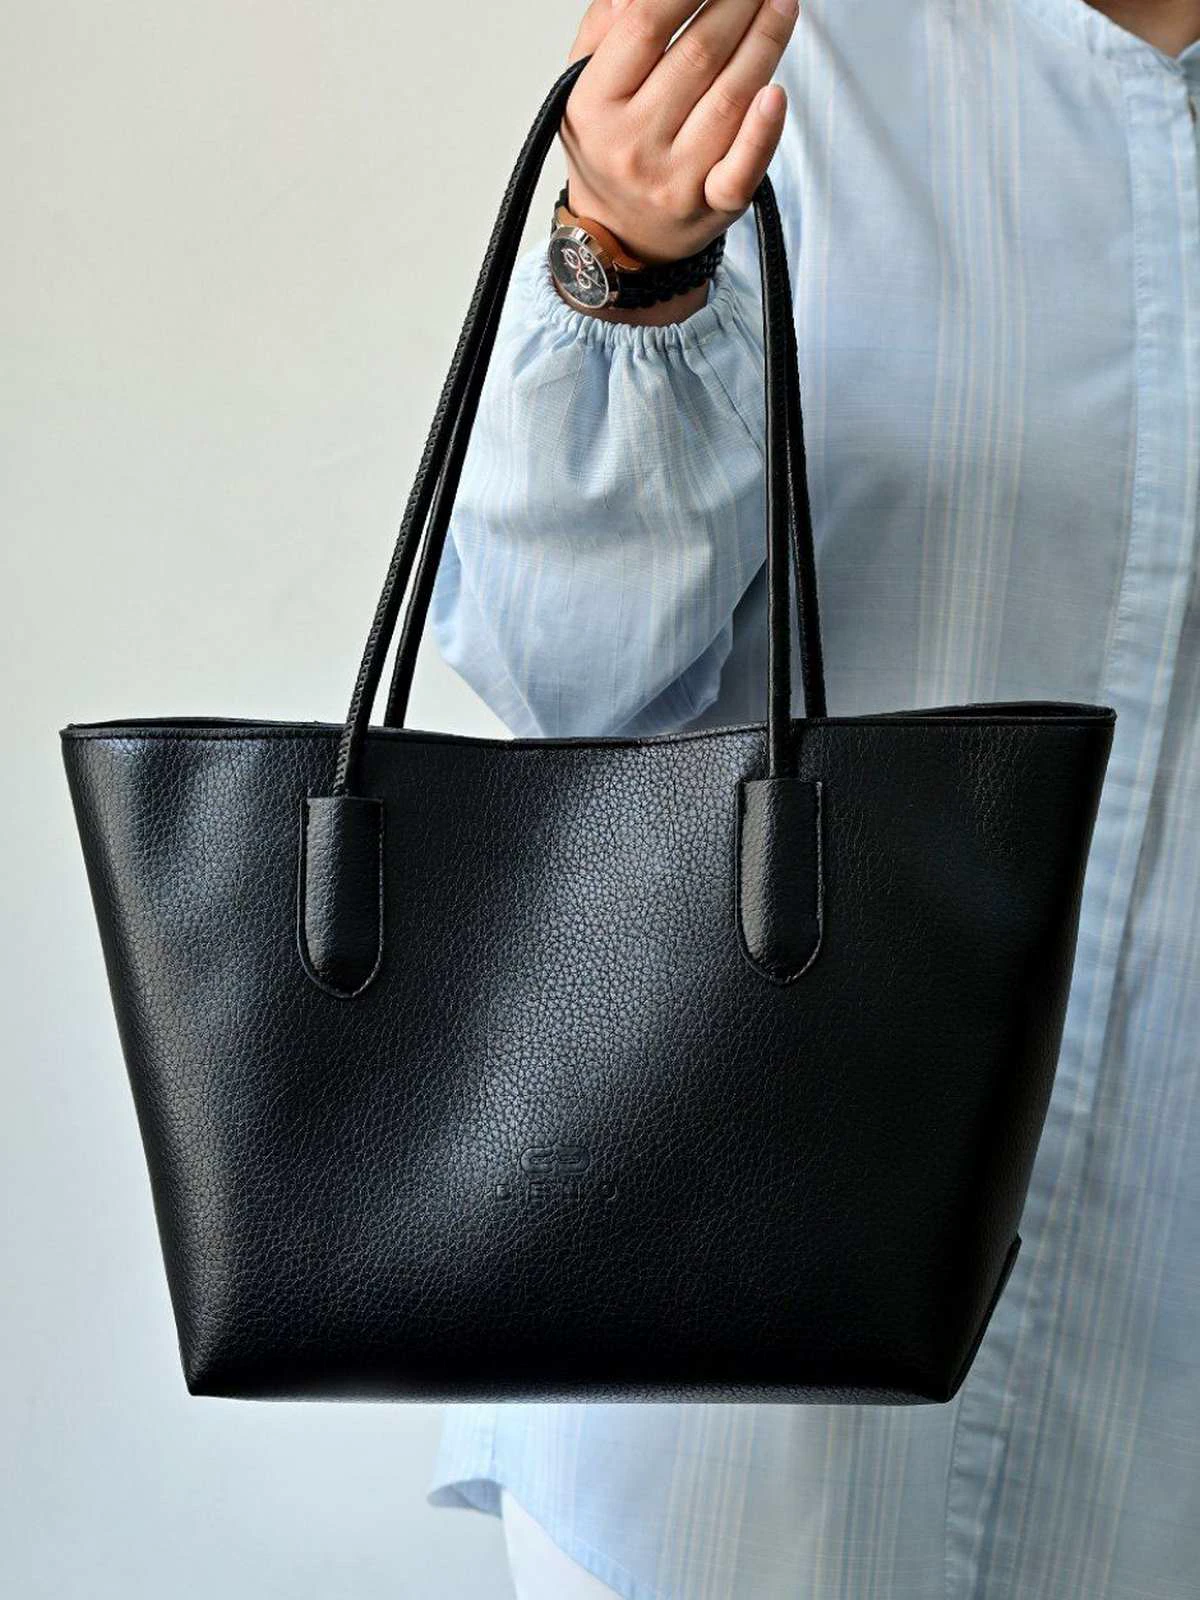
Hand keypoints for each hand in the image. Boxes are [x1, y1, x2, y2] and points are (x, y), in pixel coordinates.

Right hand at [562, 0, 797, 266]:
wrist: (619, 236)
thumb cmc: (610, 147)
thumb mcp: (584, 86)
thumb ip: (605, 28)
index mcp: (596, 105)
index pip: (646, 26)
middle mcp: (634, 144)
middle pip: (699, 55)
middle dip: (737, 3)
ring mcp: (675, 180)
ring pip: (730, 98)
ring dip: (765, 42)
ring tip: (782, 3)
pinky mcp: (712, 208)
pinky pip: (742, 171)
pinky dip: (763, 132)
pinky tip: (777, 93)